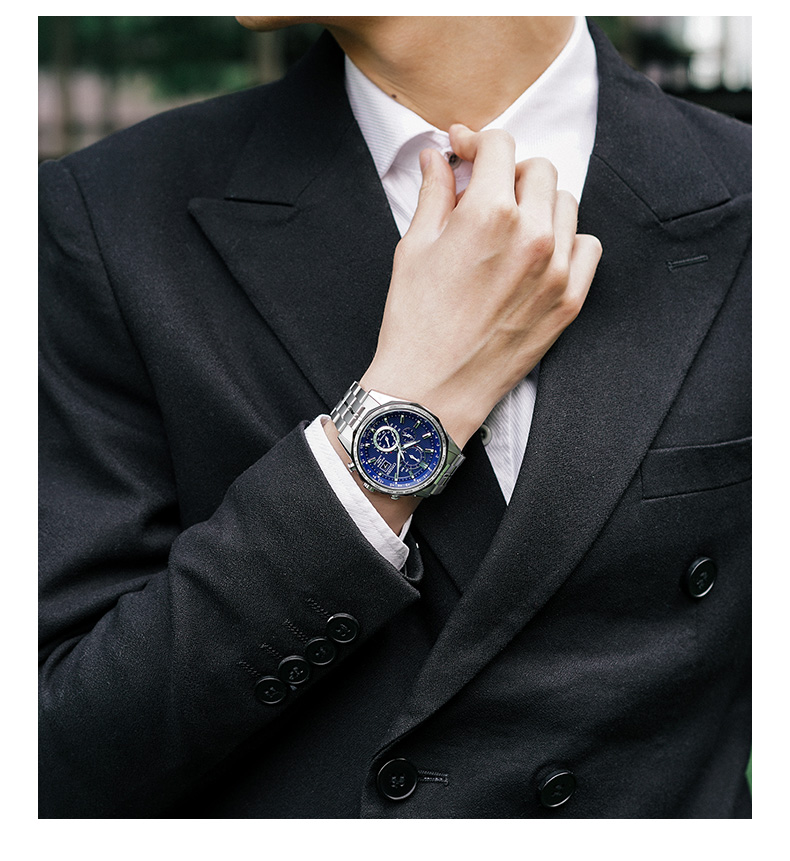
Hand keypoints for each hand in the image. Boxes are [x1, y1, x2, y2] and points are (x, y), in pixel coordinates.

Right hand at [360, 124, 601, 448]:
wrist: (431, 389)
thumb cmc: (414, 321)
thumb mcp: (414, 248)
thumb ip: (434, 194)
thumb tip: (438, 158)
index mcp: (489, 213)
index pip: (500, 146)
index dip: (477, 142)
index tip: (463, 152)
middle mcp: (532, 235)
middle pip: (538, 170)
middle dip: (508, 172)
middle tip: (483, 193)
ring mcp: (557, 270)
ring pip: (565, 205)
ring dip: (538, 204)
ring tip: (509, 226)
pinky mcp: (569, 302)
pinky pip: (587, 247)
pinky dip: (566, 241)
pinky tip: (537, 253)